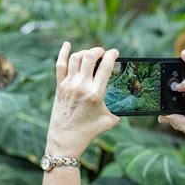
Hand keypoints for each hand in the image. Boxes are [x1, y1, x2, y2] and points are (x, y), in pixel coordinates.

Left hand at [46, 42, 120, 157]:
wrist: (65, 140)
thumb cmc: (88, 132)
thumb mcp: (109, 121)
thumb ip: (118, 110)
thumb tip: (126, 104)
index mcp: (96, 94)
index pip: (106, 67)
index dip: (112, 55)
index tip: (115, 53)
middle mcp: (81, 86)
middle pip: (90, 57)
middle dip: (98, 50)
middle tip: (103, 53)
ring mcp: (68, 85)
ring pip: (75, 58)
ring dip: (85, 52)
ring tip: (90, 55)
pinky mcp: (59, 87)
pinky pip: (60, 65)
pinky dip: (63, 53)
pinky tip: (67, 44)